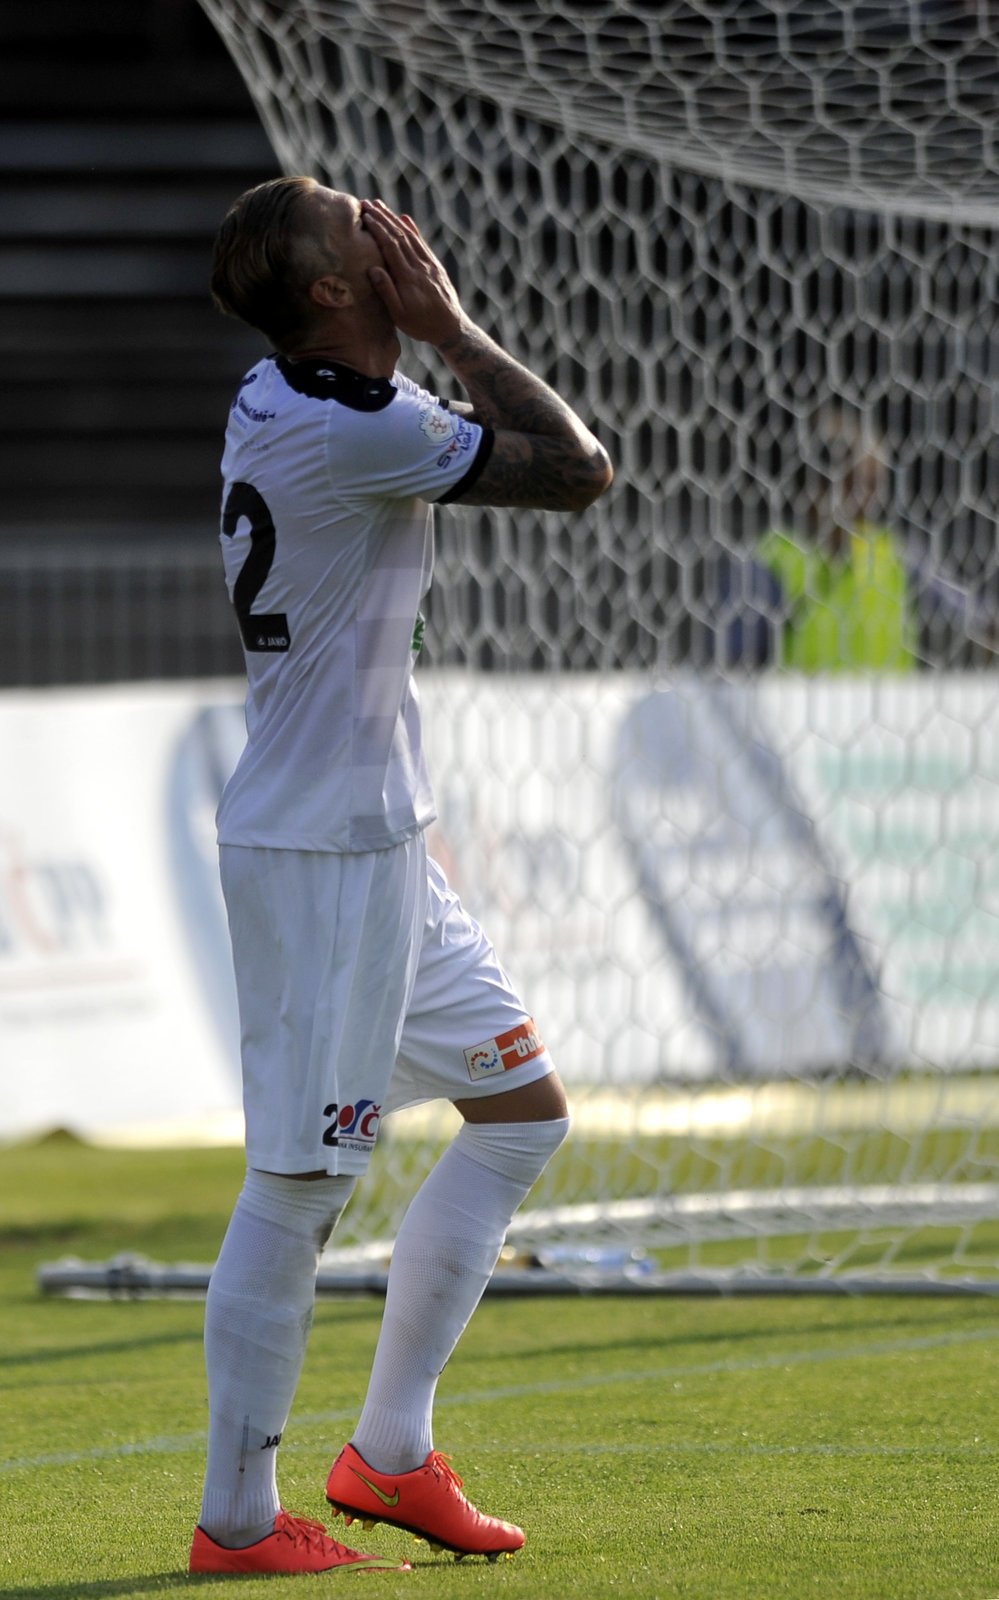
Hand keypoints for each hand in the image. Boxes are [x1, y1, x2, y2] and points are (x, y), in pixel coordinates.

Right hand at [361, 199, 465, 346]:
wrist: (451, 329)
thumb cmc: (422, 325)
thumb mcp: (400, 316)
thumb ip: (387, 292)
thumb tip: (373, 269)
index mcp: (408, 278)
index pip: (391, 246)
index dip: (378, 229)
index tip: (365, 216)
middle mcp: (420, 266)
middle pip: (400, 236)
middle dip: (383, 218)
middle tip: (368, 203)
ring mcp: (429, 265)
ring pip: (411, 236)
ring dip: (395, 219)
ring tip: (381, 206)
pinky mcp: (435, 266)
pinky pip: (422, 243)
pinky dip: (412, 229)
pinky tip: (404, 218)